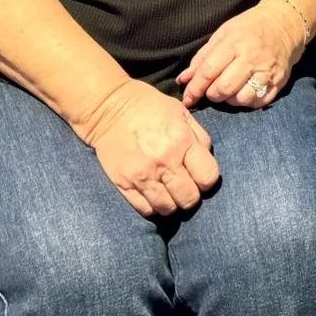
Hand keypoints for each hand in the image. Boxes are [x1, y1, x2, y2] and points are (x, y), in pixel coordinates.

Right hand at [78, 80, 219, 216]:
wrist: (106, 108)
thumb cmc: (147, 106)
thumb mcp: (179, 112)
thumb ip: (198, 136)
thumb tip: (207, 158)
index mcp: (181, 141)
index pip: (208, 178)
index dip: (208, 180)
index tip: (201, 176)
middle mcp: (164, 162)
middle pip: (189, 199)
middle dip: (192, 195)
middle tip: (185, 186)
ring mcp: (143, 176)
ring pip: (168, 209)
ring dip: (172, 203)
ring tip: (169, 191)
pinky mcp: (124, 184)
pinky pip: (146, 210)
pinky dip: (153, 206)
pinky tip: (153, 194)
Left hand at [177, 1, 303, 107]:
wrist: (284, 24)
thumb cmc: (248, 28)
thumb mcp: (223, 34)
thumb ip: (202, 57)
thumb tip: (183, 80)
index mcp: (234, 43)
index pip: (209, 70)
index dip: (195, 87)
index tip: (188, 98)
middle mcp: (251, 59)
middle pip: (224, 88)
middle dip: (211, 95)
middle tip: (210, 91)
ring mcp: (267, 72)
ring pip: (241, 99)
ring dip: (229, 100)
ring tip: (228, 91)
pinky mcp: (278, 82)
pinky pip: (258, 102)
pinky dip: (246, 103)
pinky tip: (242, 93)